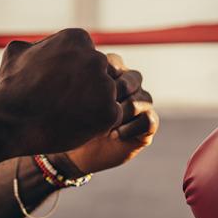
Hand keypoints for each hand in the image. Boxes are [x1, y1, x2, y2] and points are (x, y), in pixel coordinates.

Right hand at [0, 29, 121, 156]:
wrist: (10, 122)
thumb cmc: (11, 87)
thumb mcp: (16, 53)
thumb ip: (36, 45)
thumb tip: (38, 45)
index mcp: (78, 38)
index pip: (87, 55)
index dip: (73, 72)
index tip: (57, 84)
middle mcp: (96, 57)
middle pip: (100, 73)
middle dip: (86, 87)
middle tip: (64, 102)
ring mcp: (104, 85)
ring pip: (106, 94)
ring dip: (92, 104)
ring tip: (67, 114)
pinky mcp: (109, 111)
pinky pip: (110, 115)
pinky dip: (96, 123)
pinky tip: (75, 124)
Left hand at [49, 54, 158, 176]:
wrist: (74, 154)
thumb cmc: (68, 122)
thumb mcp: (68, 99)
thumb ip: (72, 80)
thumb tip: (71, 67)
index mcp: (111, 73)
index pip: (114, 62)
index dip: (101, 76)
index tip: (83, 92)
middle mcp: (130, 86)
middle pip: (134, 77)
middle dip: (116, 92)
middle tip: (97, 107)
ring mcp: (141, 104)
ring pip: (143, 98)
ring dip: (123, 111)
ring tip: (104, 124)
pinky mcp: (147, 126)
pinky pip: (149, 120)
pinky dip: (131, 127)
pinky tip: (113, 135)